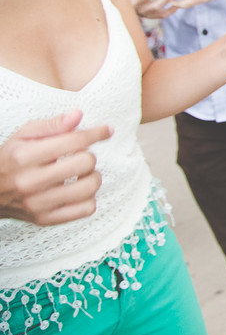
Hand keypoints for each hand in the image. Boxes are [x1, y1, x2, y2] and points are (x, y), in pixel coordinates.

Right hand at [0, 111, 108, 225]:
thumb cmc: (8, 161)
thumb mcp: (22, 136)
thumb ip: (52, 125)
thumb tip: (77, 115)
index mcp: (24, 156)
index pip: (73, 141)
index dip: (95, 133)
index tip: (106, 130)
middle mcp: (31, 181)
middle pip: (85, 163)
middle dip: (88, 155)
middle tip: (79, 155)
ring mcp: (39, 203)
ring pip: (90, 187)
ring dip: (92, 176)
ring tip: (81, 173)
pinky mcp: (46, 219)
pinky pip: (86, 209)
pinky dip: (89, 198)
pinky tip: (78, 189)